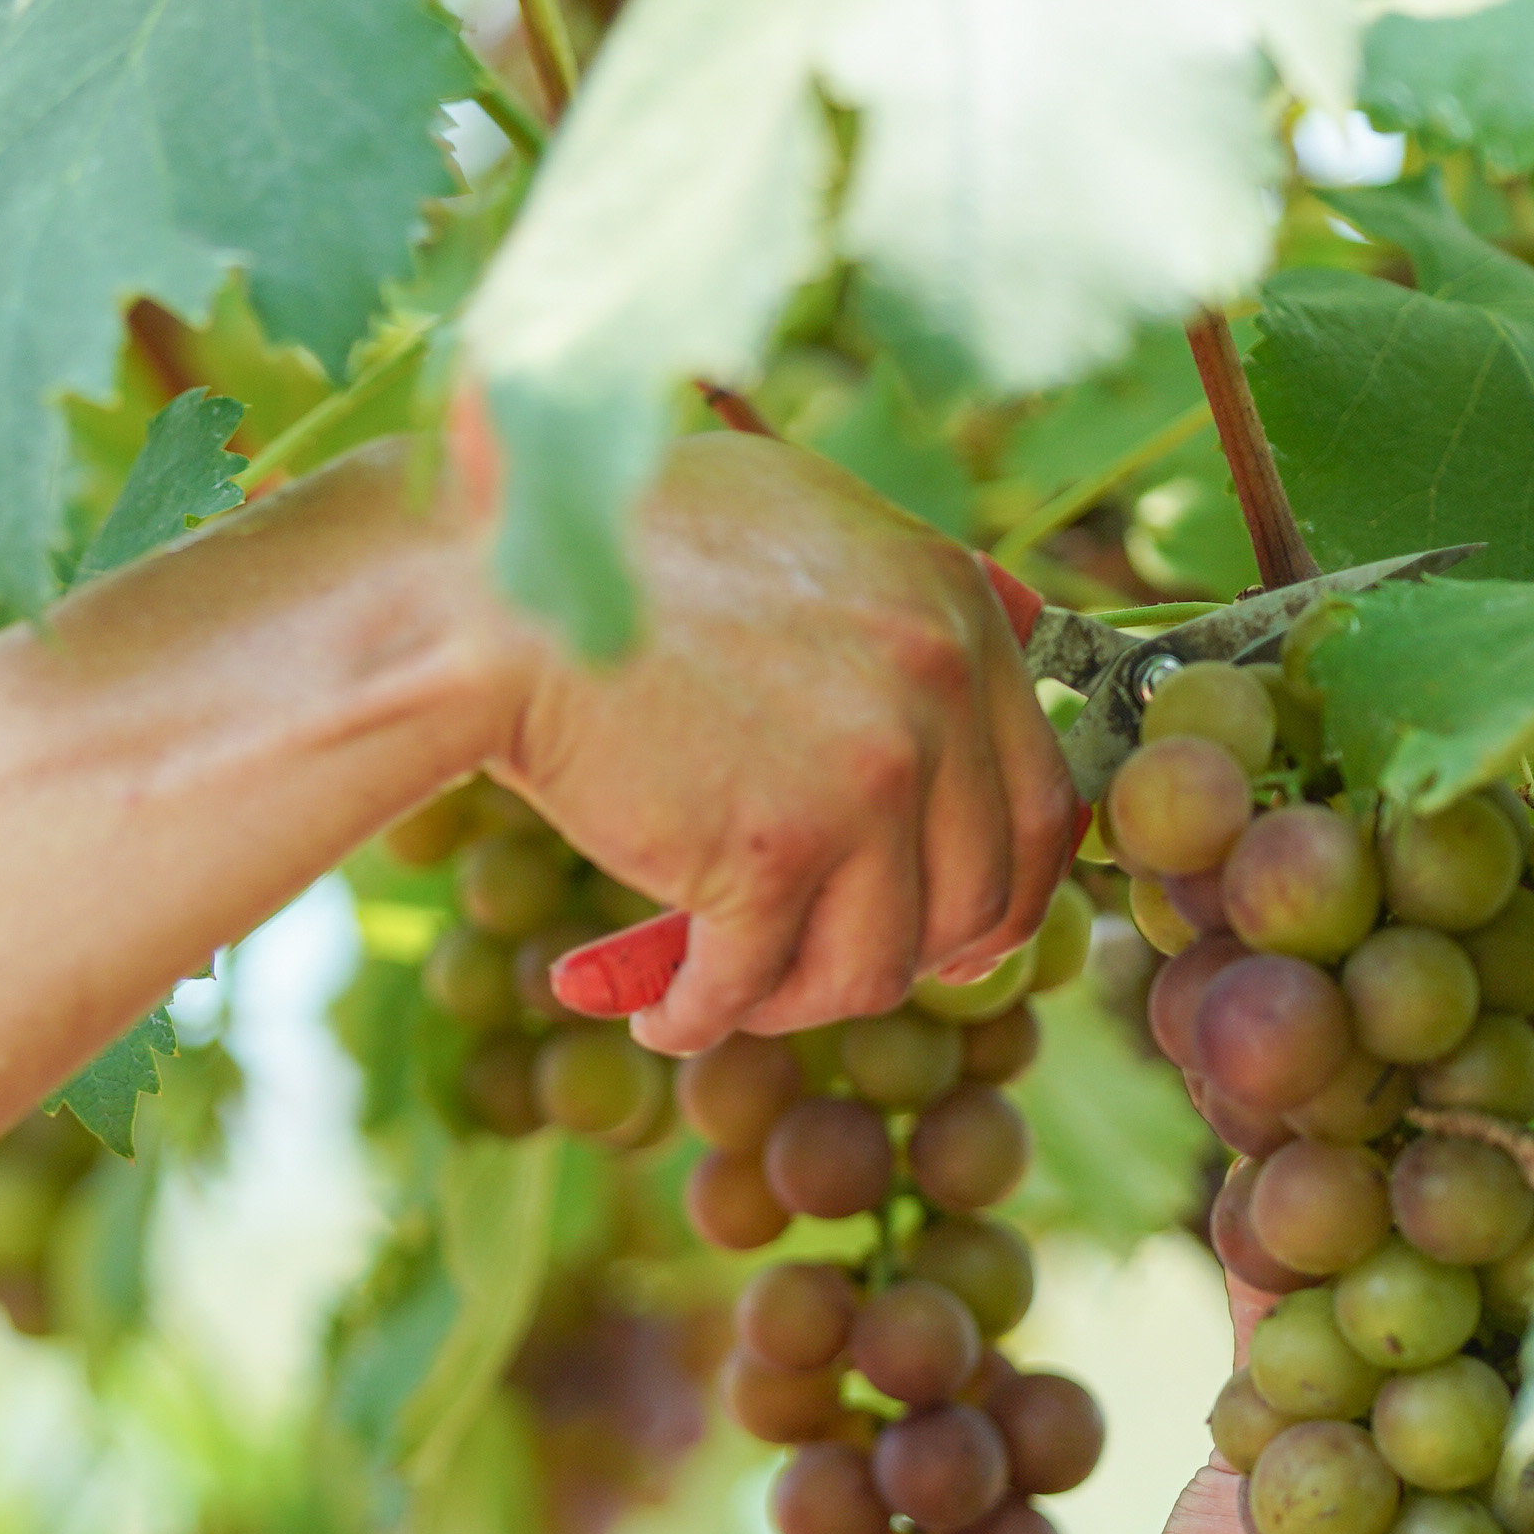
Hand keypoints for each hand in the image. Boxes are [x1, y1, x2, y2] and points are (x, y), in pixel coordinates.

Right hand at [463, 424, 1078, 1050]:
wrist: (491, 595)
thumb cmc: (616, 545)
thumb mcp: (802, 515)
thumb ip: (907, 580)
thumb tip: (1015, 633)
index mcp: (953, 608)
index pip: (1042, 803)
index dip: (993, 891)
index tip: (942, 932)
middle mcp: (938, 689)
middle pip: (979, 899)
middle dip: (899, 956)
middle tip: (820, 971)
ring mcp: (867, 776)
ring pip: (876, 965)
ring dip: (795, 998)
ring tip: (725, 989)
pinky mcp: (774, 854)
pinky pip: (756, 987)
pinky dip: (700, 1017)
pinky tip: (656, 1012)